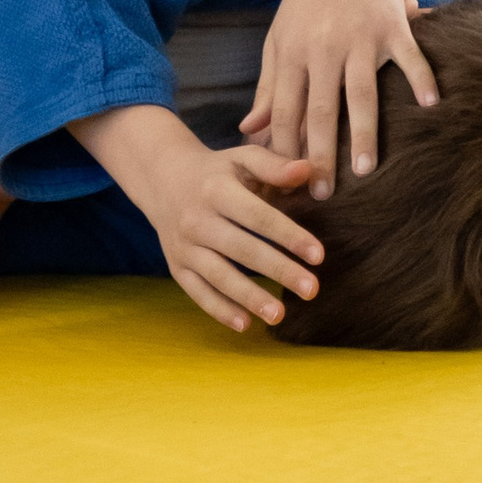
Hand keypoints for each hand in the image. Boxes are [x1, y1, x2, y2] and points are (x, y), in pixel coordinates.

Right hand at [79, 110, 323, 333]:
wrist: (163, 180)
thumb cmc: (216, 172)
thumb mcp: (241, 158)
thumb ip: (274, 165)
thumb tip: (308, 170)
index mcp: (217, 190)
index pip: (258, 216)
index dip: (288, 235)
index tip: (318, 255)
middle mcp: (197, 220)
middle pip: (242, 249)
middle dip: (278, 270)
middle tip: (312, 289)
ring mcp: (184, 246)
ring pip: (219, 276)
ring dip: (250, 297)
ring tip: (280, 315)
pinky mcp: (176, 267)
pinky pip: (198, 292)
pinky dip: (219, 310)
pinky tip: (245, 324)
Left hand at [244, 0, 435, 189]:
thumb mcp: (278, 39)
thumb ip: (267, 86)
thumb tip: (249, 130)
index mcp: (293, 53)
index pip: (285, 110)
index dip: (284, 149)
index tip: (287, 184)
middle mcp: (324, 48)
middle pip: (322, 110)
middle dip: (321, 155)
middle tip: (324, 194)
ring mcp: (360, 36)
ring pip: (362, 93)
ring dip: (365, 133)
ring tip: (367, 169)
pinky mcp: (392, 24)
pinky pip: (409, 56)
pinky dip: (421, 79)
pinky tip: (431, 106)